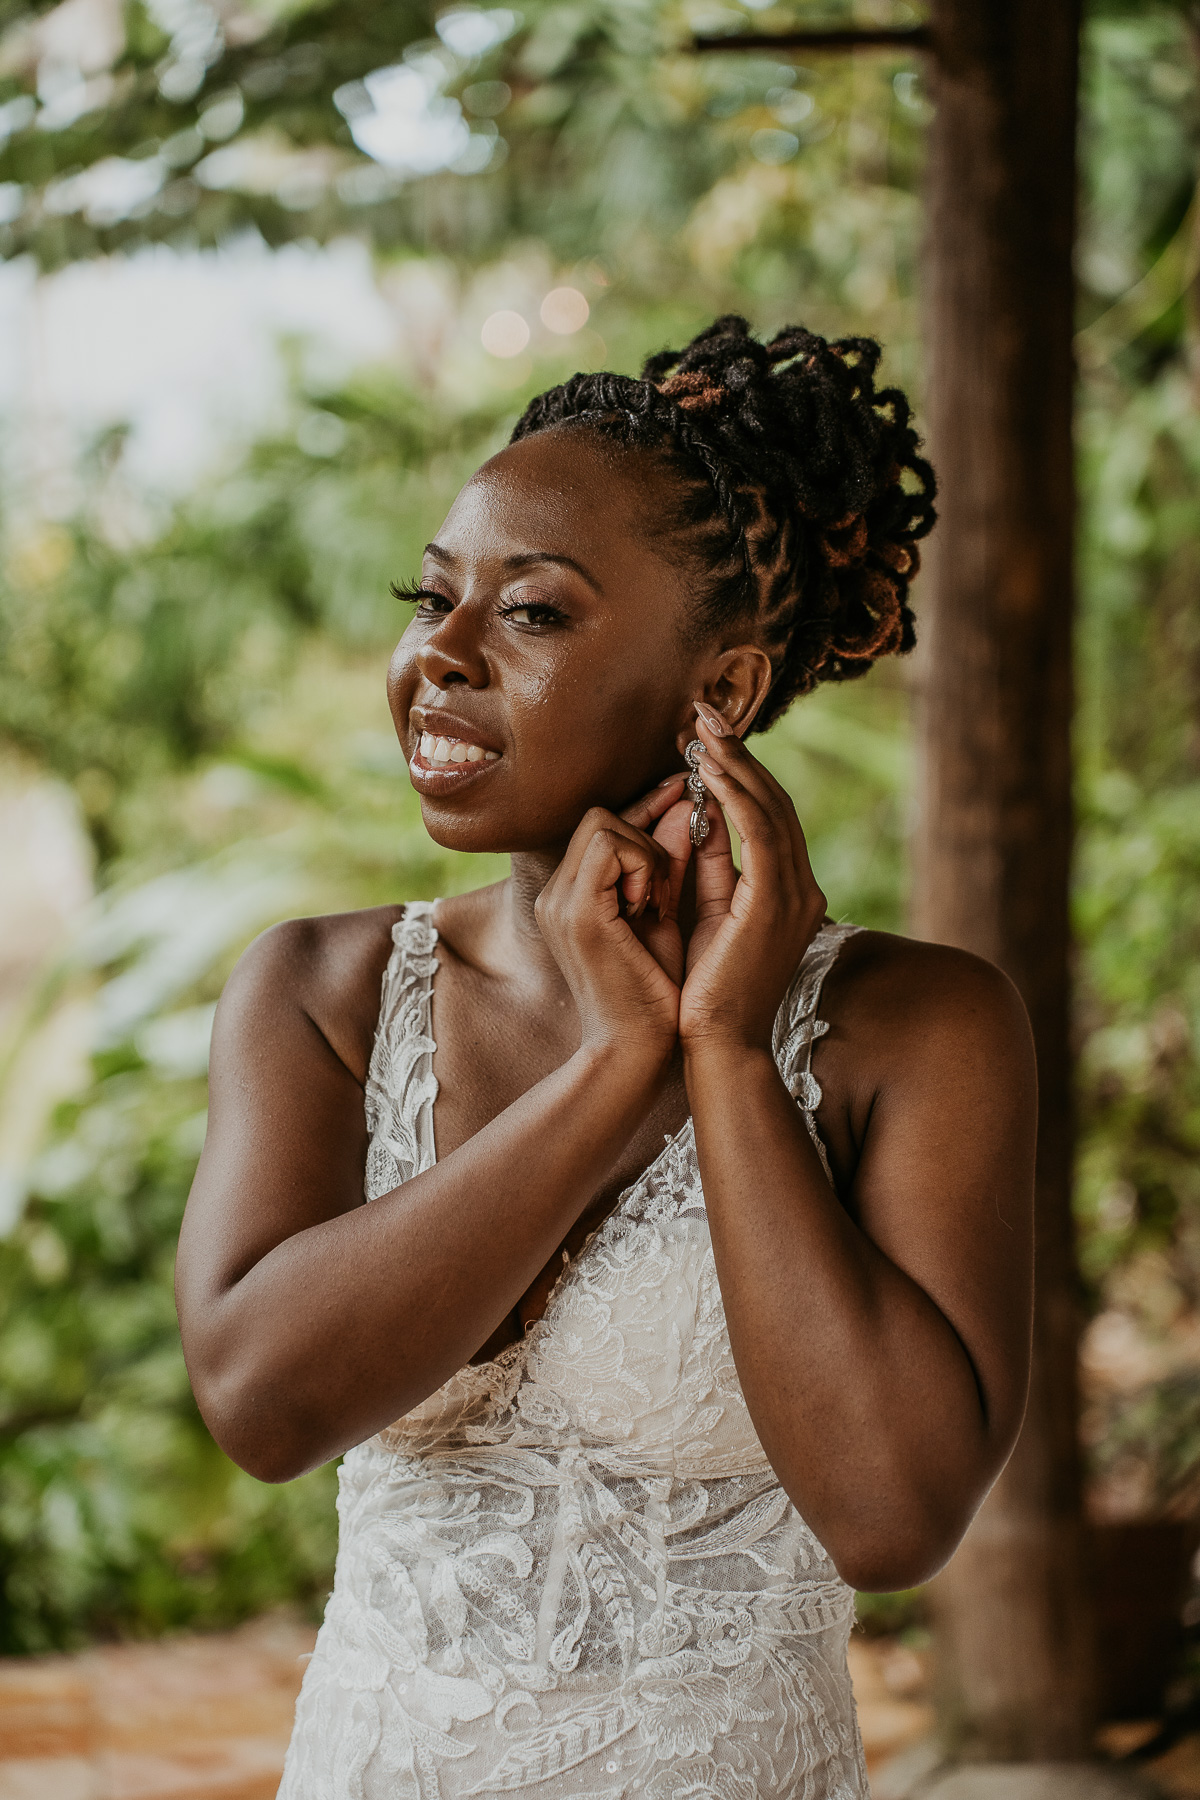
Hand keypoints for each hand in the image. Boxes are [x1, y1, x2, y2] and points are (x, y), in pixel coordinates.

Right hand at [534, 775, 690, 1060]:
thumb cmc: (655, 992)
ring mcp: (559, 901)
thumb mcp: (664, 911)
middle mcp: (555, 893)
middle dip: (646, 833)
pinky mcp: (576, 912)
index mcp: (571, 894)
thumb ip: (667, 860)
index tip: (686, 797)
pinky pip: (611, 846)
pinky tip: (650, 907)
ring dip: (646, 852)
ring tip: (657, 902)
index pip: (603, 824)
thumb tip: (685, 804)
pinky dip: (643, 865)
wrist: (637, 1051)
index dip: (646, 808)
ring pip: (603, 821)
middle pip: (599, 814)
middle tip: (665, 888)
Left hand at [678, 707, 826, 1052]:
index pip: (769, 816)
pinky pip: (759, 834)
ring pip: (770, 809)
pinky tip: (710, 771)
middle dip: (736, 754)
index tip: (703, 739)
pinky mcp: (774, 905)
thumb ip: (707, 866)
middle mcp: (802, 889)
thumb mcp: (704, 913)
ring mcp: (795, 897)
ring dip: (734, 765)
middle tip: (700, 715)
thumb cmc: (704, 991)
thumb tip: (695, 816)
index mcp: (789, 893)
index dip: (738, 772)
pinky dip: (736, 797)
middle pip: (775, 802)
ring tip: (700, 731)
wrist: (716, 1045)